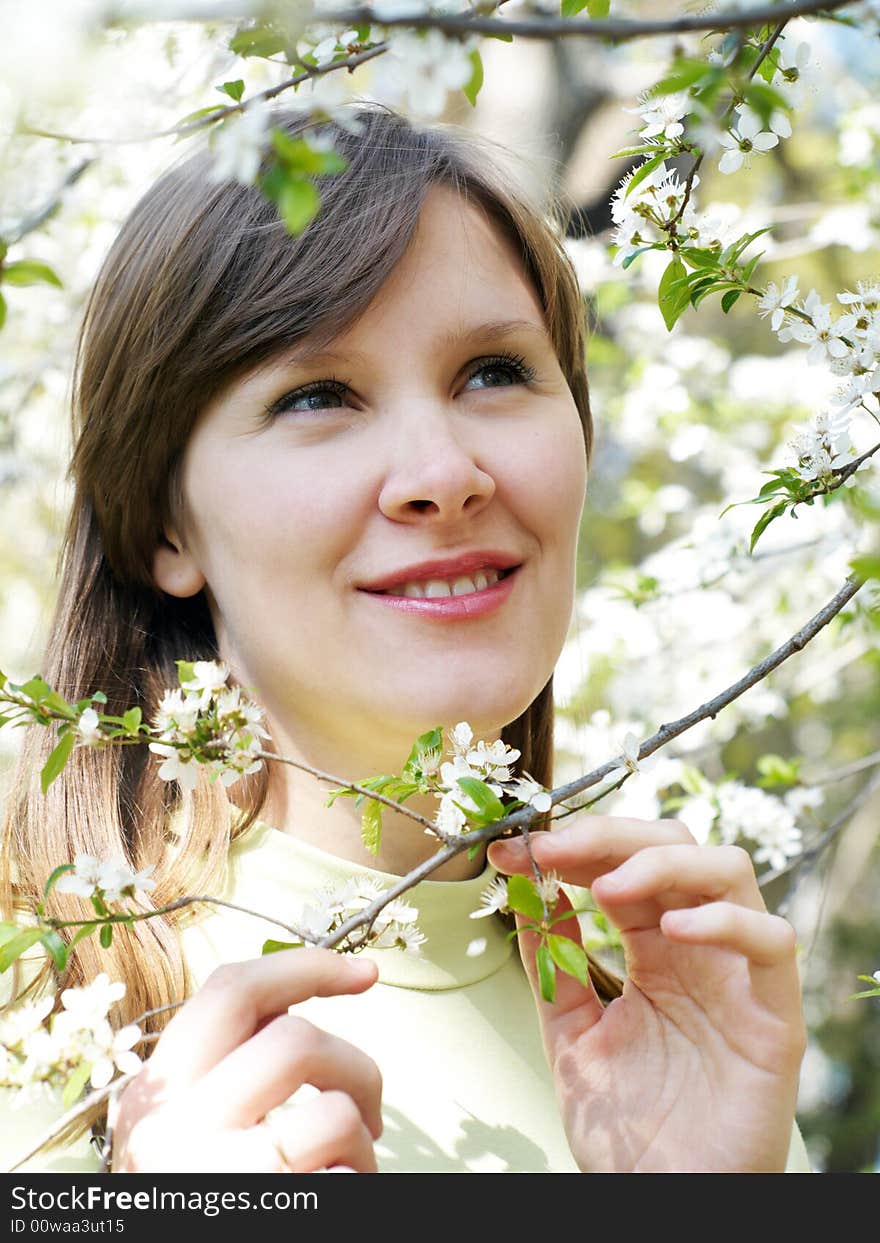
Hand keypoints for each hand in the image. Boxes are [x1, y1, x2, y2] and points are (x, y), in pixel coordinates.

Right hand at [109, 948, 382, 1172]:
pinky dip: (361, 1177)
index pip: (232, 991)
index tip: (366, 973)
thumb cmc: (215, 1191)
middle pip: (294, 1039)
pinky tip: (339, 1191)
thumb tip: (326, 978)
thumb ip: (237, 1062)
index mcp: (154, 1093)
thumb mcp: (199, 1122)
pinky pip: (343, 1172)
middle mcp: (169, 1129)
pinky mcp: (260, 1211)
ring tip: (354, 1163)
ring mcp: (210, 1177)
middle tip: (373, 1109)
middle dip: (358, 1065)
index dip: (307, 966)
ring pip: (331, 1109)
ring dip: (363, 1135)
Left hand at [487, 817, 806, 1172]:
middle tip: (552, 849)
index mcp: (651, 944)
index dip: (572, 844)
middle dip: (609, 835)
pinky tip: (676, 930)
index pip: (622, 862)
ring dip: (664, 862)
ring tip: (609, 888)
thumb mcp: (570, 1032)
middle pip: (675, 843)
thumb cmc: (627, 1128)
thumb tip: (529, 888)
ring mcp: (738, 973)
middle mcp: (698, 946)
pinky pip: (771, 943)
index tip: (512, 848)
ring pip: (728, 870)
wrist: (663, 1201)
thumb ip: (553, 962)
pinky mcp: (774, 1014)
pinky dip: (727, 921)